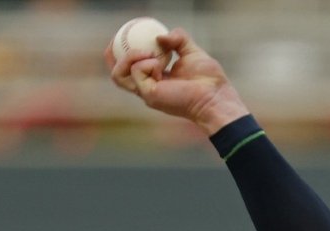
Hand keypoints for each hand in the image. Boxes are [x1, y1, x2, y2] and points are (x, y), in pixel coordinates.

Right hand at [104, 28, 250, 134]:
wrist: (216, 96)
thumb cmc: (208, 80)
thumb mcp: (191, 51)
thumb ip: (178, 40)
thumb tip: (160, 37)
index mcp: (156, 80)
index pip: (130, 69)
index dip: (121, 53)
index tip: (124, 36)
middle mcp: (148, 88)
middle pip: (117, 74)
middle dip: (113, 55)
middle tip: (119, 38)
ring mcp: (147, 93)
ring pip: (119, 74)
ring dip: (130, 56)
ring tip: (149, 52)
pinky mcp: (150, 95)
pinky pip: (137, 72)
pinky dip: (146, 63)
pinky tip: (160, 62)